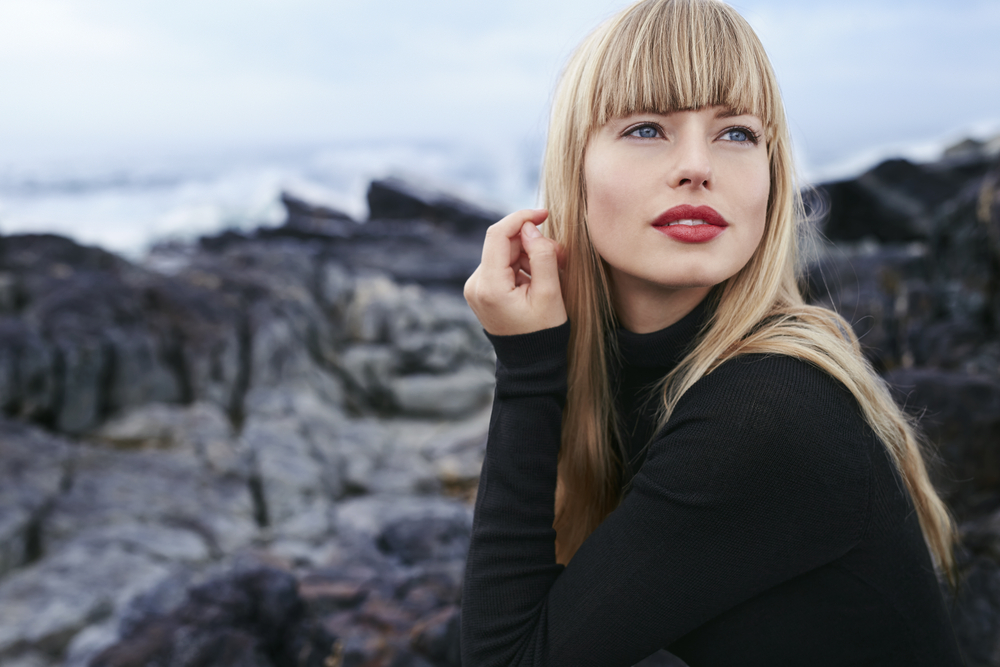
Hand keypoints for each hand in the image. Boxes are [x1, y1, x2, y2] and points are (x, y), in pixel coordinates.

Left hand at [464, 208, 567, 335]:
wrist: (531, 362)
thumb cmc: (544, 332)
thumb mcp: (550, 293)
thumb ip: (542, 256)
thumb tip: (530, 228)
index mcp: (489, 286)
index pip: (498, 235)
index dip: (521, 218)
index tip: (545, 213)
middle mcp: (475, 284)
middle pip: (504, 245)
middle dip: (532, 243)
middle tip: (561, 256)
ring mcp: (476, 288)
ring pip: (505, 254)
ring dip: (530, 255)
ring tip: (554, 271)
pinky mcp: (482, 291)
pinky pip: (502, 266)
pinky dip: (522, 266)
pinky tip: (539, 279)